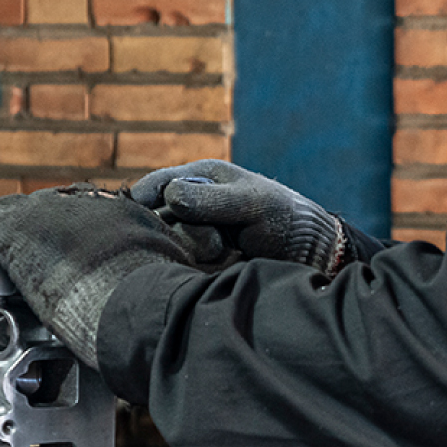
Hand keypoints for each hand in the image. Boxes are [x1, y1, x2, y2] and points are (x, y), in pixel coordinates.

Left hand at [0, 187, 203, 368]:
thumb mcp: (174, 283)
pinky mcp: (17, 235)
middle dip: (38, 220)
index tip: (71, 241)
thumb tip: (177, 298)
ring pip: (17, 210)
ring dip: (3, 219)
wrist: (138, 301)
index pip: (93, 215)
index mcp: (127, 219)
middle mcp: (87, 208)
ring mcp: (50, 217)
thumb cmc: (162, 305)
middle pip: (53, 207)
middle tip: (28, 237)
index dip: (76, 228)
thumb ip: (166, 283)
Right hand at [129, 159, 347, 274]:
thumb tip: (170, 198)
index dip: (142, 199)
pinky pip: (184, 267)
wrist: (307, 254)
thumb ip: (211, 200)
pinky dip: (202, 268)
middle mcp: (190, 207)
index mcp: (199, 179)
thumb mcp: (250, 202)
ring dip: (198, 252)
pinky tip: (226, 265)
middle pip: (160, 221)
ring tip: (230, 251)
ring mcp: (194, 236)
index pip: (154, 185)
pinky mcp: (200, 262)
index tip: (140, 213)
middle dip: (186, 233)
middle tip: (218, 239)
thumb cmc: (282, 217)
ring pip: (172, 246)